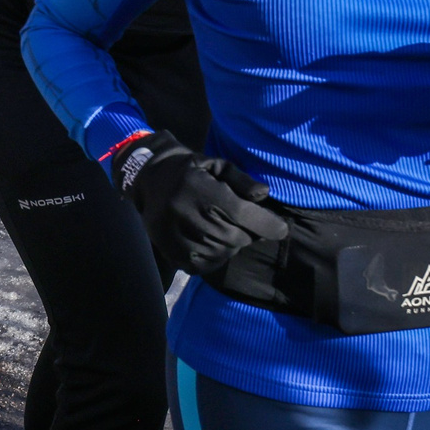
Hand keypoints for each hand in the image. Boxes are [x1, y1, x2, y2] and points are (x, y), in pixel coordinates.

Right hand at [112, 131, 288, 277]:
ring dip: (231, 245)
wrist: (148, 178)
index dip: (266, 224)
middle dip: (248, 233)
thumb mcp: (217, 165)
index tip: (280, 229)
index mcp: (198, 187)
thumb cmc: (190, 170)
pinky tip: (214, 243)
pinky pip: (202, 264)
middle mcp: (183, 210)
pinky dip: (215, 257)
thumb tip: (264, 194)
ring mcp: (173, 232)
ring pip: (220, 251)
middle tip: (247, 225)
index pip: (240, 213)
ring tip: (227, 231)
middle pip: (233, 236)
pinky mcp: (167, 248)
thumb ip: (242, 181)